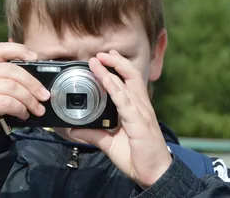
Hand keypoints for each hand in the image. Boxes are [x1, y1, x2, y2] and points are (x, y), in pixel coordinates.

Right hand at [0, 42, 50, 132]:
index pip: (0, 49)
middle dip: (32, 83)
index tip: (35, 57)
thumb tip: (40, 83)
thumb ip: (13, 79)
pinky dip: (20, 109)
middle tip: (45, 96)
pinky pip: (7, 103)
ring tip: (36, 109)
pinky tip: (23, 114)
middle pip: (11, 70)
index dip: (19, 50)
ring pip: (11, 87)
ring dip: (29, 100)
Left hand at [70, 50, 171, 188]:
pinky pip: (125, 102)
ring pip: (127, 84)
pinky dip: (114, 89)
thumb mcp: (110, 143)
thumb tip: (75, 129)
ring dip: (111, 70)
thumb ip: (95, 134)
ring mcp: (141, 113)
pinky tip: (105, 80)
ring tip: (98, 60)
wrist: (154, 174)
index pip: (128, 81)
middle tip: (100, 54)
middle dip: (116, 61)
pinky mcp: (139, 122)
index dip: (118, 67)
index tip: (105, 57)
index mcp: (136, 109)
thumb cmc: (137, 157)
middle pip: (131, 75)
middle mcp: (140, 106)